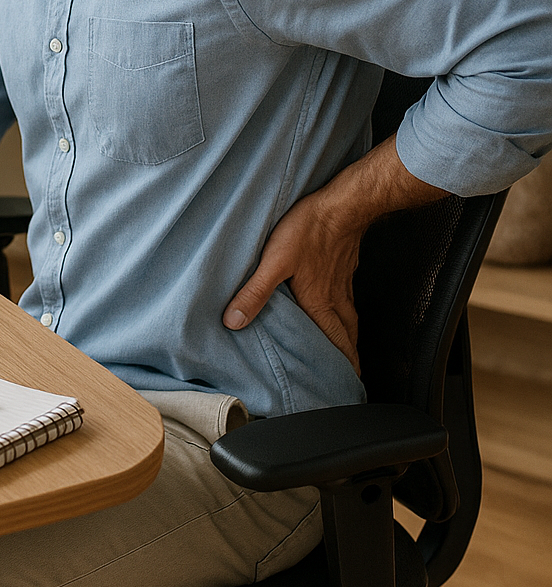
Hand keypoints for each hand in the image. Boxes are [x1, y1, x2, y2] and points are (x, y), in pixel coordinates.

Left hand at [221, 136, 445, 375]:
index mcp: (319, 302)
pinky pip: (349, 296)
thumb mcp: (274, 261)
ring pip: (350, 316)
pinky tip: (342, 304)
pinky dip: (348, 310)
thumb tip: (233, 322)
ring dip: (350, 335)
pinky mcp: (345, 264)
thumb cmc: (310, 229)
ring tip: (349, 346)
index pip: (333, 342)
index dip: (341, 363)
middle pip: (347, 334)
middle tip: (353, 373)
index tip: (348, 383)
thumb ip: (254, 293)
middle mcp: (335, 296)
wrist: (343, 202)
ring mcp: (342, 280)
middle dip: (349, 356)